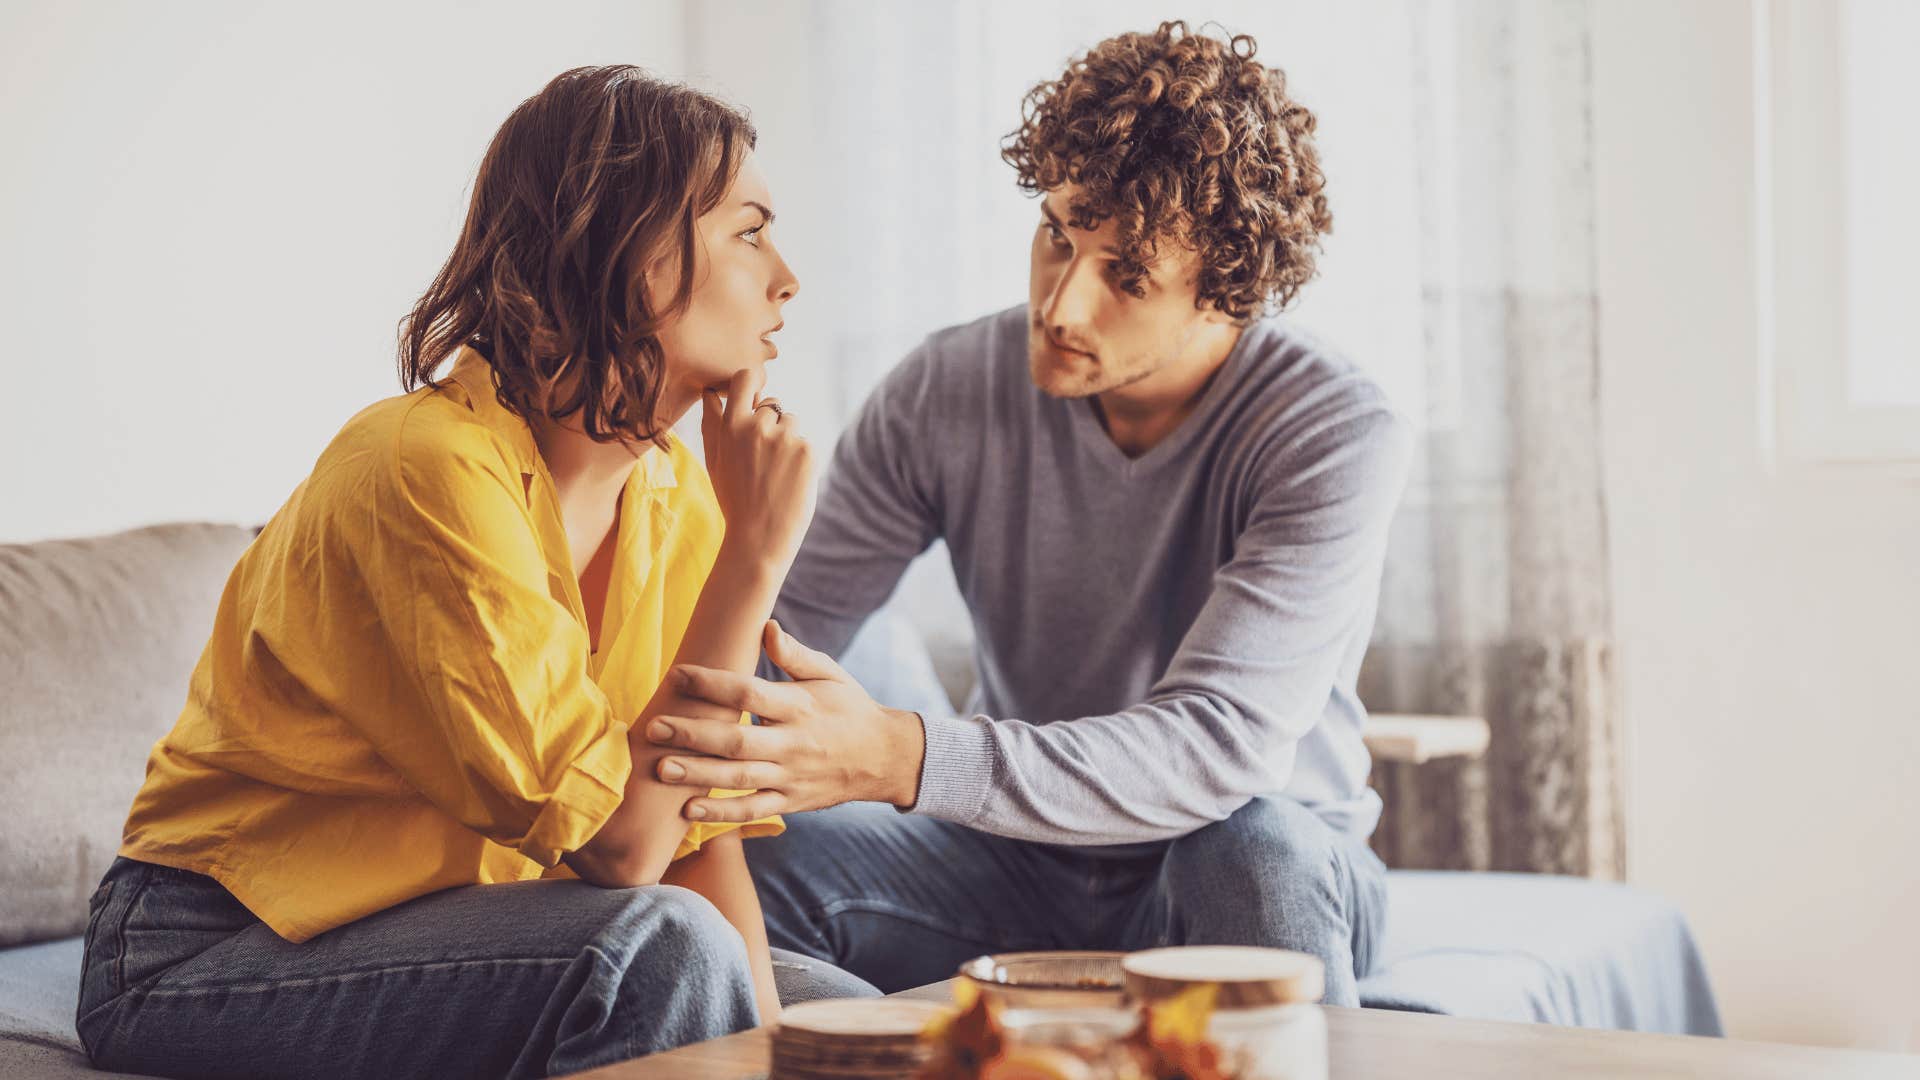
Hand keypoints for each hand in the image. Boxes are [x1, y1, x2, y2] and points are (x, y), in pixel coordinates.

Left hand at [645, 621, 926, 820]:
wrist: (885, 758)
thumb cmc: (850, 708)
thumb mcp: (830, 674)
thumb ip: (795, 655)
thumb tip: (766, 628)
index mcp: (799, 706)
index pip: (749, 692)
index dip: (711, 683)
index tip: (678, 674)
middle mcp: (793, 743)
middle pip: (736, 739)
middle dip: (692, 734)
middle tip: (655, 726)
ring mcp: (790, 776)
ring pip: (738, 777)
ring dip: (697, 774)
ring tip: (661, 768)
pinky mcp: (790, 801)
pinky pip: (751, 810)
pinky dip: (721, 812)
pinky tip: (688, 809)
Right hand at [700, 367, 814, 571]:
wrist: (758, 538)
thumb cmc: (734, 500)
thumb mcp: (714, 461)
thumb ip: (712, 424)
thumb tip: (709, 393)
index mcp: (731, 425)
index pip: (746, 378)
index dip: (752, 385)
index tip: (753, 398)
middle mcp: (758, 426)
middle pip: (773, 405)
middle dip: (771, 425)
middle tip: (763, 461)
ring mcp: (785, 438)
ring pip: (792, 423)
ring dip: (788, 441)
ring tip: (775, 474)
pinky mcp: (807, 452)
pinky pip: (806, 443)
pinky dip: (801, 460)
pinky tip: (789, 482)